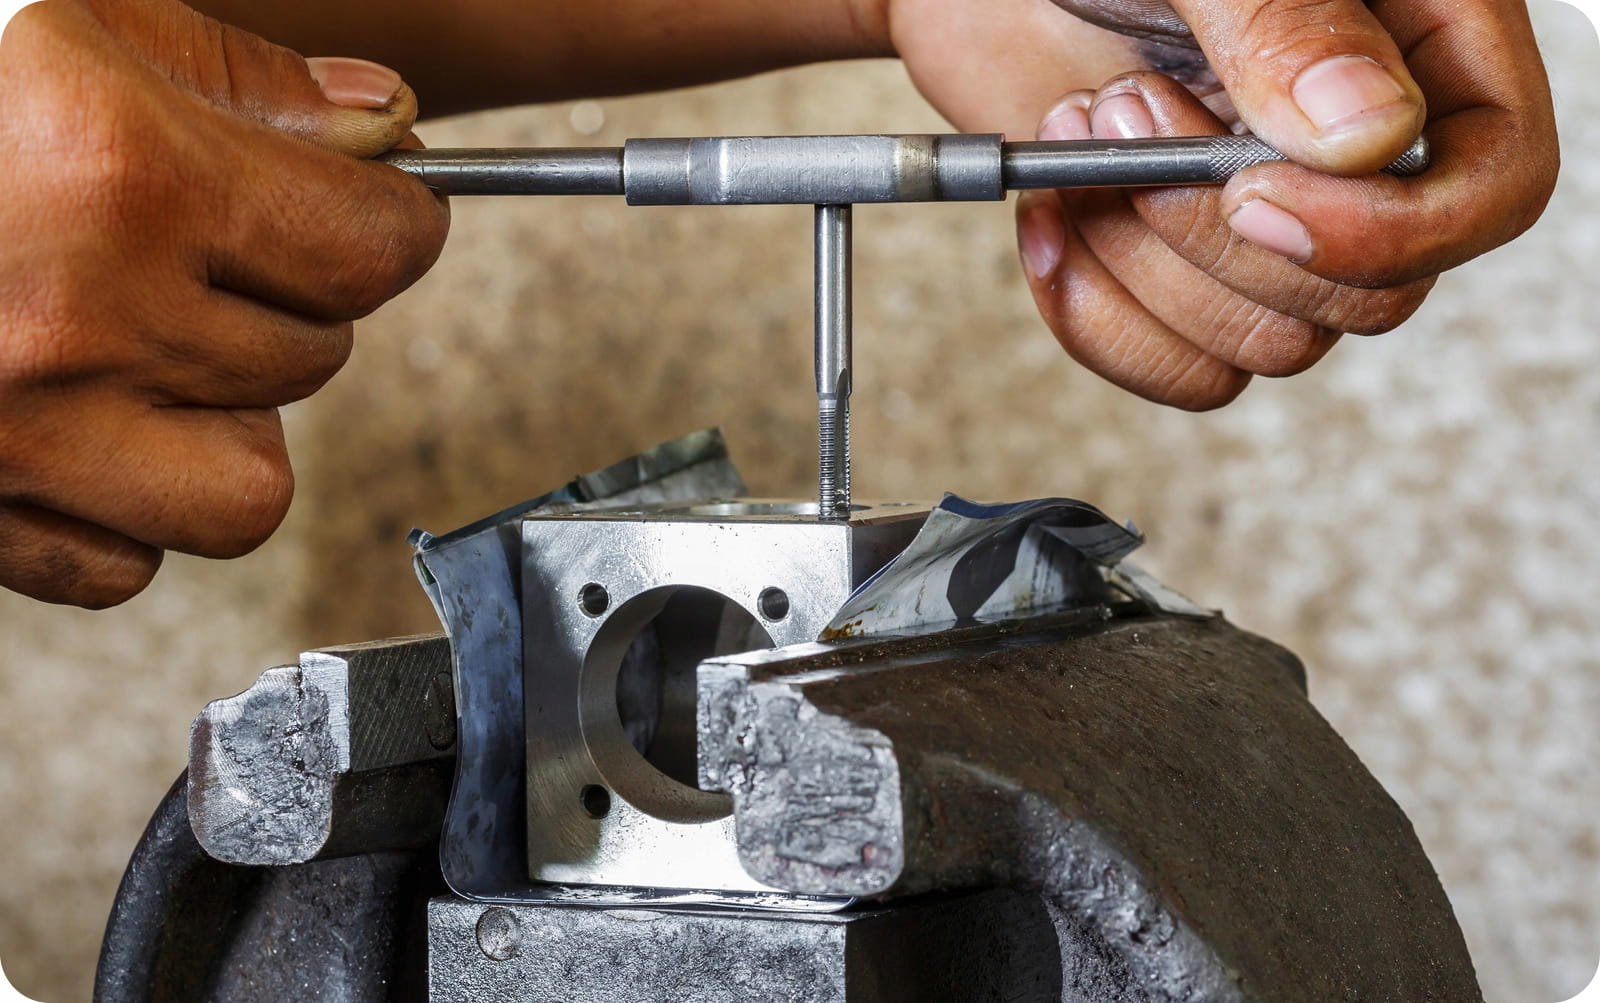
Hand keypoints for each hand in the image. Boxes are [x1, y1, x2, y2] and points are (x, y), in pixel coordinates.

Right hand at [0, 0, 447, 606]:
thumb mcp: (54, 10)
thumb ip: (232, 74)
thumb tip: (380, 129)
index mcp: (118, 172)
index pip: (376, 247)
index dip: (393, 221)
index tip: (373, 209)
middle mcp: (75, 320)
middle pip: (317, 352)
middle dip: (290, 295)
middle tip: (208, 245)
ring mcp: (12, 438)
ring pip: (247, 488)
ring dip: (228, 420)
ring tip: (150, 345)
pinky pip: (124, 564)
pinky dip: (124, 507)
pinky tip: (74, 421)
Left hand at [874, 0, 1556, 407]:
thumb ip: (1289, 22)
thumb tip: (1368, 135)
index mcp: (1415, 49)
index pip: (1495, 185)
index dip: (1392, 230)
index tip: (1251, 195)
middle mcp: (1353, 155)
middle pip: (1371, 297)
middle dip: (1216, 230)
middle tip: (1123, 105)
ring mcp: (1265, 221)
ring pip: (1268, 343)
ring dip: (1146, 261)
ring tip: (1078, 126)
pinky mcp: (1176, 273)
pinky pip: (1183, 369)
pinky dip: (1099, 319)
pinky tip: (1050, 220)